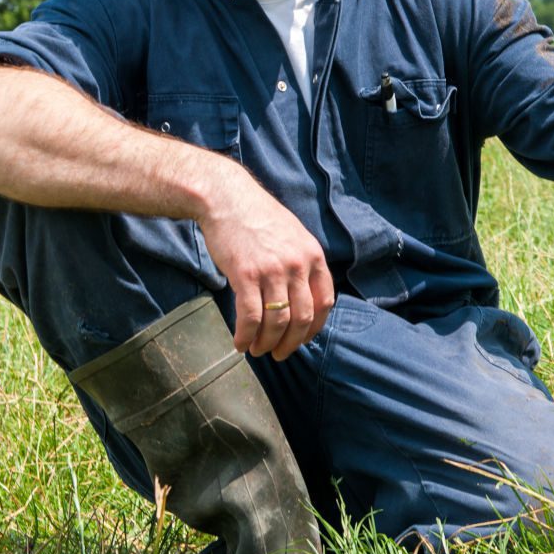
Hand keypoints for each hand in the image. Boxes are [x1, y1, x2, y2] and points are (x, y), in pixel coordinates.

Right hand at [196, 167, 336, 361]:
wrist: (228, 199)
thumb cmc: (259, 219)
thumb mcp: (294, 237)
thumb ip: (302, 264)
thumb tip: (303, 298)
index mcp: (313, 256)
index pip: (324, 302)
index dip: (314, 328)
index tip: (302, 339)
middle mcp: (297, 265)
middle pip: (302, 318)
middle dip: (291, 343)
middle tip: (279, 354)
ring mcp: (272, 270)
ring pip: (277, 321)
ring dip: (267, 343)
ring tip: (257, 350)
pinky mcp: (245, 275)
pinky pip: (250, 316)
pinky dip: (246, 336)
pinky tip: (240, 343)